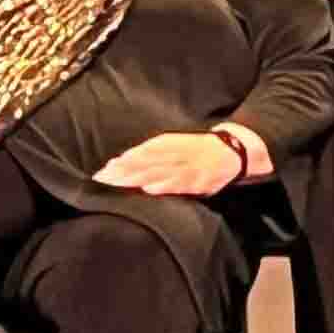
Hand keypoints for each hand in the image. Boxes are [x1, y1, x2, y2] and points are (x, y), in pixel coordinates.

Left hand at [94, 129, 243, 197]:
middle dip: (121, 173)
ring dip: (135, 179)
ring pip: (156, 173)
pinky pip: (178, 184)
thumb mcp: (174, 145)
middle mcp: (174, 154)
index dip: (121, 163)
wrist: (232, 151)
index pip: (139, 153)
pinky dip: (163, 186)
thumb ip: (151, 152)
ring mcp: (185, 168)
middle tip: (102, 180)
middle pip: (143, 164)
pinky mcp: (196, 181)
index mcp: (168, 143)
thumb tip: (120, 160)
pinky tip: (148, 189)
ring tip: (116, 184)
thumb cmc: (198, 149)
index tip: (104, 170)